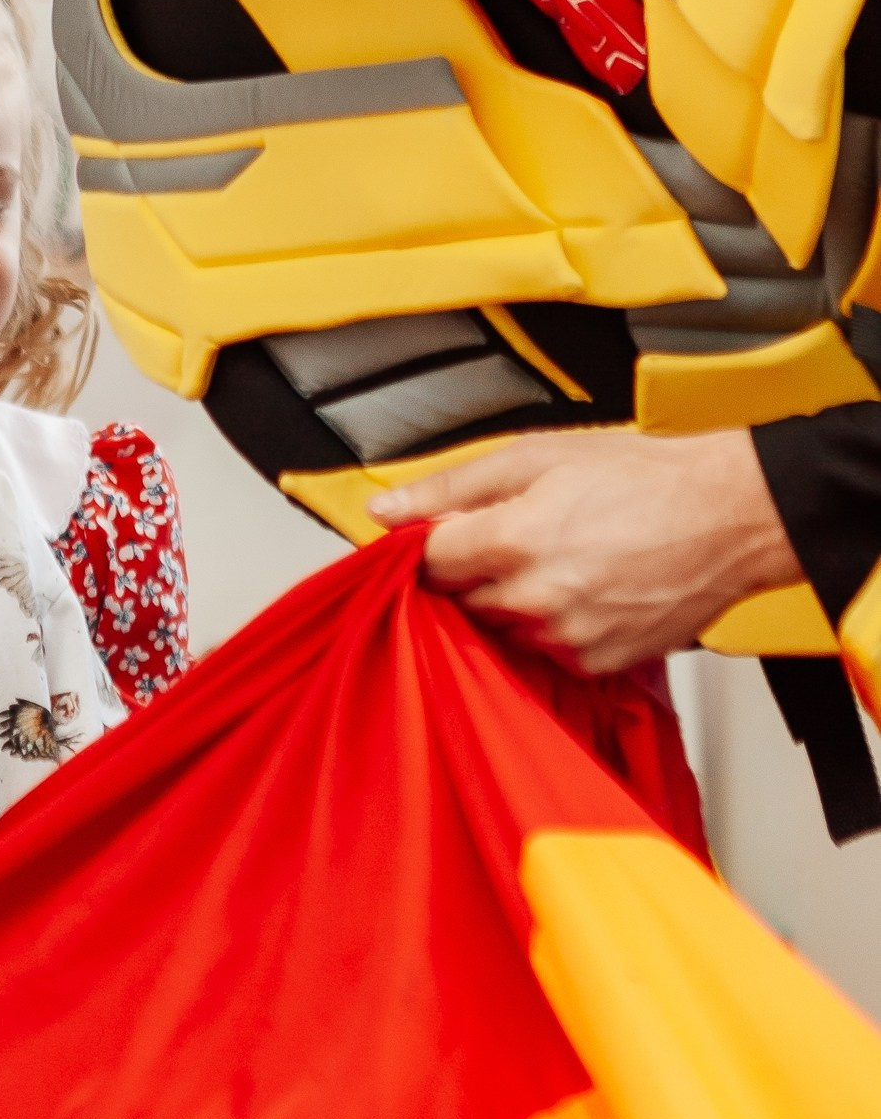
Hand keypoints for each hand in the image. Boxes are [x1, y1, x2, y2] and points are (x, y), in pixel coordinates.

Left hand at [370, 426, 799, 673]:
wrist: (731, 515)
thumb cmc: (647, 479)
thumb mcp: (539, 456)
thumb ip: (452, 485)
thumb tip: (387, 510)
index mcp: (514, 540)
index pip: (428, 564)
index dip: (436, 546)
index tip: (454, 536)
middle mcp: (537, 597)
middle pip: (462, 600)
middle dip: (477, 573)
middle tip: (520, 539)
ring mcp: (569, 636)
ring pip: (504, 629)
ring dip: (515, 602)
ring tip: (561, 561)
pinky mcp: (598, 662)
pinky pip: (548, 652)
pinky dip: (554, 626)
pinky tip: (585, 589)